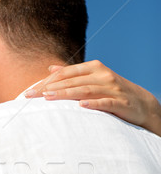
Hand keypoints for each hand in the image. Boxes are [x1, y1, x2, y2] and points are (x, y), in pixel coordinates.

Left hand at [25, 60, 160, 135]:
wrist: (142, 103)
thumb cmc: (112, 92)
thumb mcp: (93, 79)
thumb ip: (73, 74)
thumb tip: (50, 69)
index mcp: (94, 68)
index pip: (66, 73)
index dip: (47, 81)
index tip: (30, 90)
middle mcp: (102, 75)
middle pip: (72, 81)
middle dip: (50, 88)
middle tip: (31, 95)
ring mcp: (112, 89)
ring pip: (85, 90)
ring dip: (65, 94)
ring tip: (48, 97)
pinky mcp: (121, 103)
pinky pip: (105, 102)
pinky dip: (93, 104)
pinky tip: (81, 106)